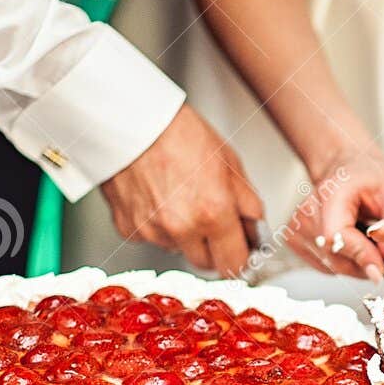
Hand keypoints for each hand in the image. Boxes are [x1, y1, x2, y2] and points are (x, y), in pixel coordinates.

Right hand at [100, 104, 264, 277]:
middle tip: (213, 221)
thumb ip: (246, 203)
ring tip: (180, 198)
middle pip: (205, 263)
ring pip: (177, 248)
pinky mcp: (128, 227)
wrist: (131, 120)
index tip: (241, 251)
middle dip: (213, 248)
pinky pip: (150, 237)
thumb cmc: (178, 132)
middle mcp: (181, 228)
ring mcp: (152, 231)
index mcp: (213, 213)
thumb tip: (255, 228)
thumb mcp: (229, 162)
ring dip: (183, 234)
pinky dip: (156, 225)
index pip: (234, 263)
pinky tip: (157, 197)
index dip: (240, 257)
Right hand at [288, 145, 383, 279]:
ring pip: (333, 267)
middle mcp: (306, 211)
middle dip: (366, 262)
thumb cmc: (370, 179)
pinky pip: (326, 267)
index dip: (361, 256)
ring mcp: (296, 228)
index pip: (337, 236)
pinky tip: (352, 241)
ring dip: (358, 263)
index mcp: (330, 193)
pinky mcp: (294, 242)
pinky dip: (346, 262)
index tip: (382, 269)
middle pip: (335, 257)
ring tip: (367, 237)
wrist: (347, 171)